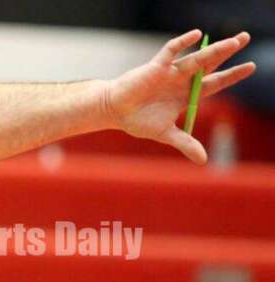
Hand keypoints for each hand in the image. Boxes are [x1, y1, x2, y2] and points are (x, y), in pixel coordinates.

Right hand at [104, 30, 255, 163]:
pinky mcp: (155, 67)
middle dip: (228, 52)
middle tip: (246, 38)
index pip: (215, 83)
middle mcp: (182, 80)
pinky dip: (182, 42)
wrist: (114, 112)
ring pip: (197, 58)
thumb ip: (186, 143)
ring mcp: (170, 72)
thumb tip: (204, 161)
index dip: (232, 75)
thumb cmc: (138, 121)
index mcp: (187, 95)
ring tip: (235, 41)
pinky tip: (197, 35)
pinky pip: (171, 51)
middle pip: (210, 65)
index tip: (251, 66)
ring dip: (215, 50)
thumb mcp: (165, 134)